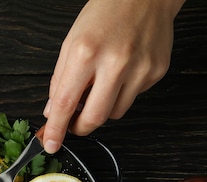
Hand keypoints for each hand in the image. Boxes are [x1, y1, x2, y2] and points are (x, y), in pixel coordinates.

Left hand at [42, 0, 184, 152]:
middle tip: (74, 123)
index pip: (66, 103)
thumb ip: (60, 79)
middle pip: (94, 118)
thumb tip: (53, 111)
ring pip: (115, 113)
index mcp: (86, 52)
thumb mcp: (71, 41)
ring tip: (101, 83)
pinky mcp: (156, 72)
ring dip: (102, 108)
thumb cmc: (106, 12)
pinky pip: (132, 98)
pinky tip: (122, 71)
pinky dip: (122, 93)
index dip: (57, 129)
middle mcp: (114, 63)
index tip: (51, 144)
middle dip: (80, 127)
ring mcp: (139, 69)